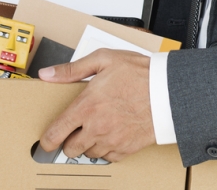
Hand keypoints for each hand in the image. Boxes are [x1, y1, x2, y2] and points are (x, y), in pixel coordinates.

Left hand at [37, 49, 155, 162]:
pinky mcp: (127, 148)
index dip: (47, 140)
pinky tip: (112, 134)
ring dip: (89, 144)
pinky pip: (108, 157)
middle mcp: (97, 127)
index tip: (47, 140)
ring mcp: (112, 140)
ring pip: (89, 154)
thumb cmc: (140, 74)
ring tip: (98, 129)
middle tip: (76, 130)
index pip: (56, 132)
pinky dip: (107, 149)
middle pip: (70, 149)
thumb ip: (72, 69)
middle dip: (69, 141)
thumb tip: (47, 74)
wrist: (169, 91)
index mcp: (87, 106)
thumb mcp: (104, 60)